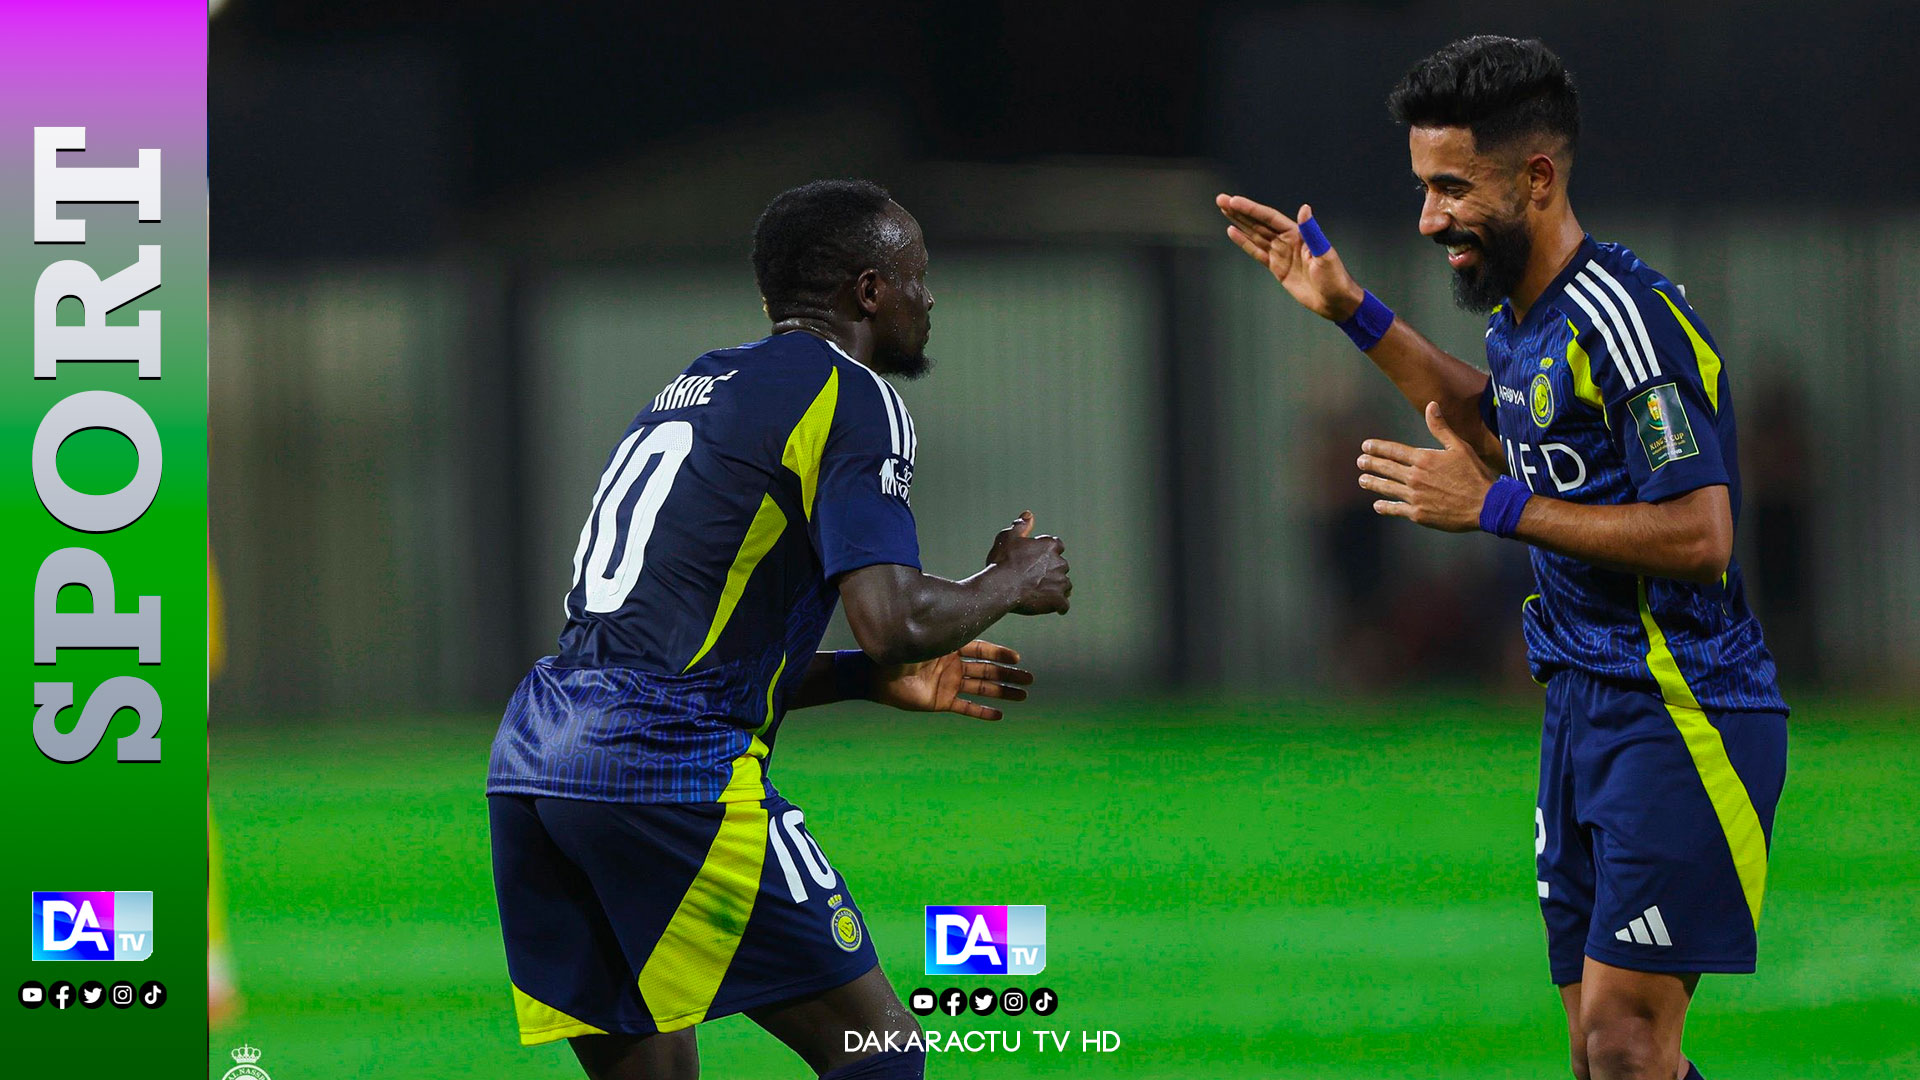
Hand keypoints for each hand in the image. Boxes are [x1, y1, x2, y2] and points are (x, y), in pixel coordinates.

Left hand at [872, 640, 1033, 721]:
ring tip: (1023, 696)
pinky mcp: (941, 702)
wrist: (876, 677)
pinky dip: (982, 712)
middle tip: (1030, 679)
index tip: (1017, 658)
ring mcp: (948, 684)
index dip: (1000, 654)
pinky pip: (966, 708)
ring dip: (1002, 692)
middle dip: (1009, 674)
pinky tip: (999, 715)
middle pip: (987, 670)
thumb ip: (940, 631)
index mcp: (950, 648)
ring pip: (982, 689)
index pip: (981, 649)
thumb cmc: (897, 653)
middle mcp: (952, 666)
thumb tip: (955, 607)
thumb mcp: (922, 640)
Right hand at [985, 511, 1071, 614]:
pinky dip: (1059, 606)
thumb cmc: (1002, 561)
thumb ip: (1021, 526)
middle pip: (1061, 566)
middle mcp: (1060, 562)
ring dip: (1057, 588)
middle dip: (1052, 571)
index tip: (1036, 559)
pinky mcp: (1058, 600)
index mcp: (1050, 545)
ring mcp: (1060, 582)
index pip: (1057, 546)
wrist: (1001, 586)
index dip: (1047, 552)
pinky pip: (1064, 605)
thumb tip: (1029, 514)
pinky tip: (1054, 608)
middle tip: (1035, 578)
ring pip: (1065, 585)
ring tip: (1042, 593)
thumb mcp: (1007, 538)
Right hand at [1216, 194, 1365, 320]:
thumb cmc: (1334, 277)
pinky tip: (1232, 232)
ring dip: (1239, 222)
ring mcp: (1281, 254)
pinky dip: (1244, 242)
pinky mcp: (1277, 268)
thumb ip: (1312, 232)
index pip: (1269, 218)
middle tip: (1221, 199)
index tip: (1234, 201)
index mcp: (1298, 234)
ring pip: (1255, 234)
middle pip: (1258, 222)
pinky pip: (1257, 252)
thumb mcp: (1324, 253)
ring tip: (1223, 209)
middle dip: (1240, 211)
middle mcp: (1287, 240)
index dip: (1251, 209)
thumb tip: (1305, 208)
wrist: (1335, 301)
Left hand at [1358, 402, 1498, 532]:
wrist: (1485, 505)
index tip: (1365, 446)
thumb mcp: (1459, 447)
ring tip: (1362, 480)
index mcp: (1424, 459)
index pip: (1394, 451)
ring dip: (1373, 483)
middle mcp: (1415, 477)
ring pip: (1388, 488)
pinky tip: (1378, 505)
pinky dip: (1385, 507)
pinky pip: (1396, 509)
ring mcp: (1415, 496)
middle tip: (1360, 462)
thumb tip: (1431, 405)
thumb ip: (1441, 428)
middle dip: (1371, 464)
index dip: (1378, 448)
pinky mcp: (1418, 514)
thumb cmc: (1475, 474)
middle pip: (1387, 469)